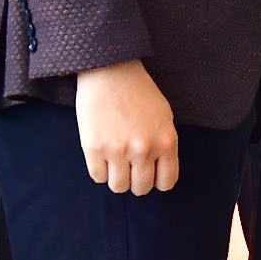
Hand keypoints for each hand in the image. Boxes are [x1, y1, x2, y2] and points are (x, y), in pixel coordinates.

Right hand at [75, 60, 178, 194]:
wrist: (111, 71)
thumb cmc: (140, 92)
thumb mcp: (164, 117)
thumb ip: (164, 144)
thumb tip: (160, 169)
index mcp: (166, 142)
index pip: (167, 182)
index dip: (158, 181)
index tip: (151, 174)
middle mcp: (144, 150)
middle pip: (141, 188)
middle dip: (137, 181)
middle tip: (131, 168)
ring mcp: (118, 150)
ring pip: (118, 187)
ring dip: (117, 178)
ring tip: (116, 163)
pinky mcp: (93, 148)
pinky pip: (98, 177)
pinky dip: (100, 171)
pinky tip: (102, 156)